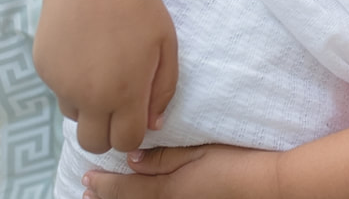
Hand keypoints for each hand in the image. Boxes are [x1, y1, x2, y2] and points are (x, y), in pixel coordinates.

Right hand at [34, 0, 177, 152]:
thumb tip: (152, 124)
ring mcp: (61, 84)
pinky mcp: (43, 68)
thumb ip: (162, 89)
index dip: (133, 133)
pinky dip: (72, 81)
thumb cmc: (137, 3)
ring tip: (102, 67)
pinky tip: (84, 48)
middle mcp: (89, 96)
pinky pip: (60, 90)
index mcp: (124, 93)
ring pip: (75, 116)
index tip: (137, 115)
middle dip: (107, 132)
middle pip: (93, 144)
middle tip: (119, 103)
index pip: (126, 142)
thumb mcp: (166, 43)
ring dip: (89, 105)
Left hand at [83, 145, 279, 198]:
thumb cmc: (234, 163)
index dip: (103, 185)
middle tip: (84, 193)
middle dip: (106, 198)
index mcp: (166, 190)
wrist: (264, 185)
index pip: (125, 190)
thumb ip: (163, 159)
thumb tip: (132, 160)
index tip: (86, 179)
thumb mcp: (197, 153)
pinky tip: (141, 198)